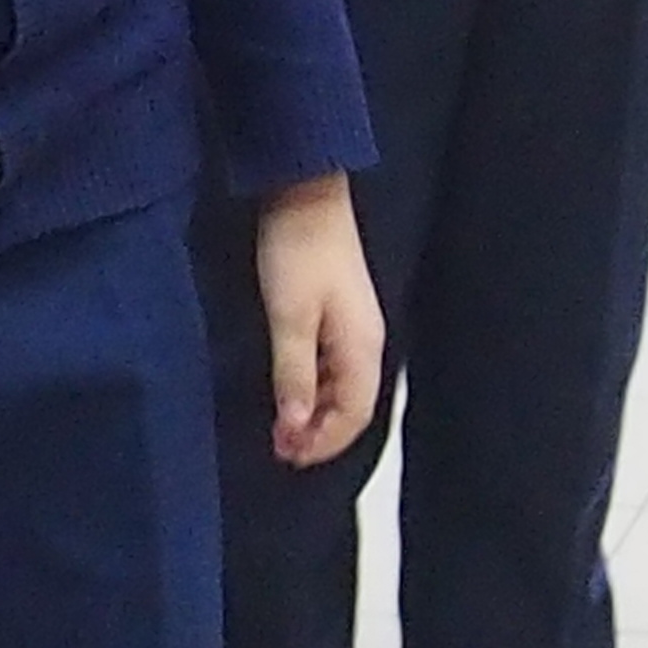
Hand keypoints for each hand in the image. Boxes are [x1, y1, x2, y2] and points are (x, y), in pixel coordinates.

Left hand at [257, 173, 382, 468]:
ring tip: (281, 426)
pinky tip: (290, 389)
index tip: (288, 455)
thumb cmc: (298, 251)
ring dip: (315, 412)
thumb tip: (297, 426)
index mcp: (363, 346)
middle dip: (320, 433)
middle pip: (353, 406)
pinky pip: (333, 367)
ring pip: (343, 387)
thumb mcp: (289, 318)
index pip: (355, 415)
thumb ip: (294, 375)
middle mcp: (367, 341)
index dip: (324, 443)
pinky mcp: (339, 312)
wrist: (305, 192)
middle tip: (280, 448)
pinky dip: (313, 387)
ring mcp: (355, 326)